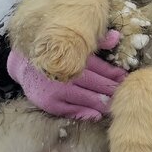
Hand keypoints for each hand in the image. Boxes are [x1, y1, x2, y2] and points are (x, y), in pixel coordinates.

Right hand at [7, 29, 127, 120]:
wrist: (25, 66)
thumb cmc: (55, 55)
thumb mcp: (73, 44)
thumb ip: (96, 42)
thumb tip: (116, 37)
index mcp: (71, 57)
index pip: (99, 67)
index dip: (114, 74)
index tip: (125, 78)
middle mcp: (63, 74)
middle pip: (94, 84)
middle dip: (111, 89)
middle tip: (126, 94)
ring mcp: (56, 90)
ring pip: (85, 98)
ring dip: (101, 103)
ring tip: (115, 106)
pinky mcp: (49, 103)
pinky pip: (71, 111)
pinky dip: (84, 113)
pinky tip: (96, 114)